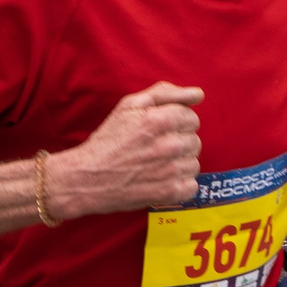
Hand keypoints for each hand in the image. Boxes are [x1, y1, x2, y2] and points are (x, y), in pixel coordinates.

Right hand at [58, 83, 202, 216]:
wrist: (87, 177)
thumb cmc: (108, 140)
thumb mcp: (130, 106)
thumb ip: (166, 94)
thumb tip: (199, 94)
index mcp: (161, 120)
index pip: (192, 118)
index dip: (177, 123)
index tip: (160, 131)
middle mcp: (169, 144)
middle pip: (195, 140)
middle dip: (178, 142)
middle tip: (155, 148)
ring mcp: (171, 170)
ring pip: (194, 163)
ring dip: (179, 164)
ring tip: (156, 164)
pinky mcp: (169, 192)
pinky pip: (192, 186)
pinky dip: (179, 185)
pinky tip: (161, 180)